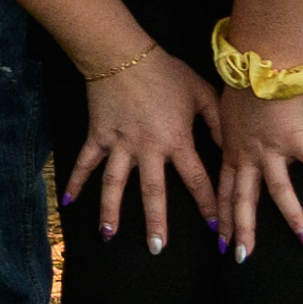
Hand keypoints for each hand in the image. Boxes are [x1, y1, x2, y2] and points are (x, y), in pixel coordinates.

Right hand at [67, 42, 224, 251]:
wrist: (124, 55)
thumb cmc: (166, 72)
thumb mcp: (201, 94)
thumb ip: (218, 124)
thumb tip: (233, 151)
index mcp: (176, 140)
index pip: (197, 180)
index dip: (208, 206)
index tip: (216, 230)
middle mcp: (147, 148)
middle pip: (152, 191)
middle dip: (156, 221)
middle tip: (157, 248)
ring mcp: (119, 144)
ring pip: (114, 183)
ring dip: (111, 210)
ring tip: (108, 236)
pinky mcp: (98, 136)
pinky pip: (86, 162)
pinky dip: (76, 181)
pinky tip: (69, 202)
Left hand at [208, 81, 302, 255]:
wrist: (256, 65)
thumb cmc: (241, 85)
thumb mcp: (222, 113)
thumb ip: (228, 132)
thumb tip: (230, 140)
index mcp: (232, 151)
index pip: (225, 191)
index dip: (222, 215)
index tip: (220, 239)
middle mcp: (249, 157)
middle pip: (243, 200)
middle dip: (241, 230)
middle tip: (241, 257)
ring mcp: (272, 150)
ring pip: (280, 191)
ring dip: (292, 217)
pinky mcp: (296, 140)